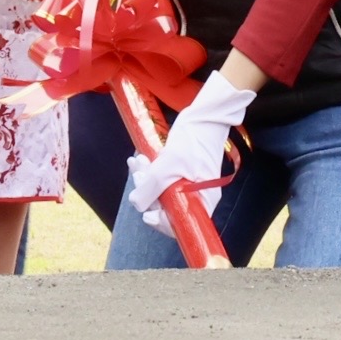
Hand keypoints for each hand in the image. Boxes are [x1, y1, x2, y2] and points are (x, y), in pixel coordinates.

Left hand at [126, 72, 255, 229]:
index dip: (162, 223)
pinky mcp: (180, 172)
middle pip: (167, 208)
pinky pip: (161, 179)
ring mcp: (187, 184)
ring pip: (161, 192)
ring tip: (136, 163)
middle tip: (139, 175)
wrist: (203, 115)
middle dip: (148, 194)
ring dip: (145, 180)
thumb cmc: (192, 140)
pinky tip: (139, 160)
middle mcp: (196, 196)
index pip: (181, 224)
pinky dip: (149, 171)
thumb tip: (137, 204)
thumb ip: (151, 188)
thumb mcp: (168, 166)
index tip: (147, 214)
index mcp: (202, 200)